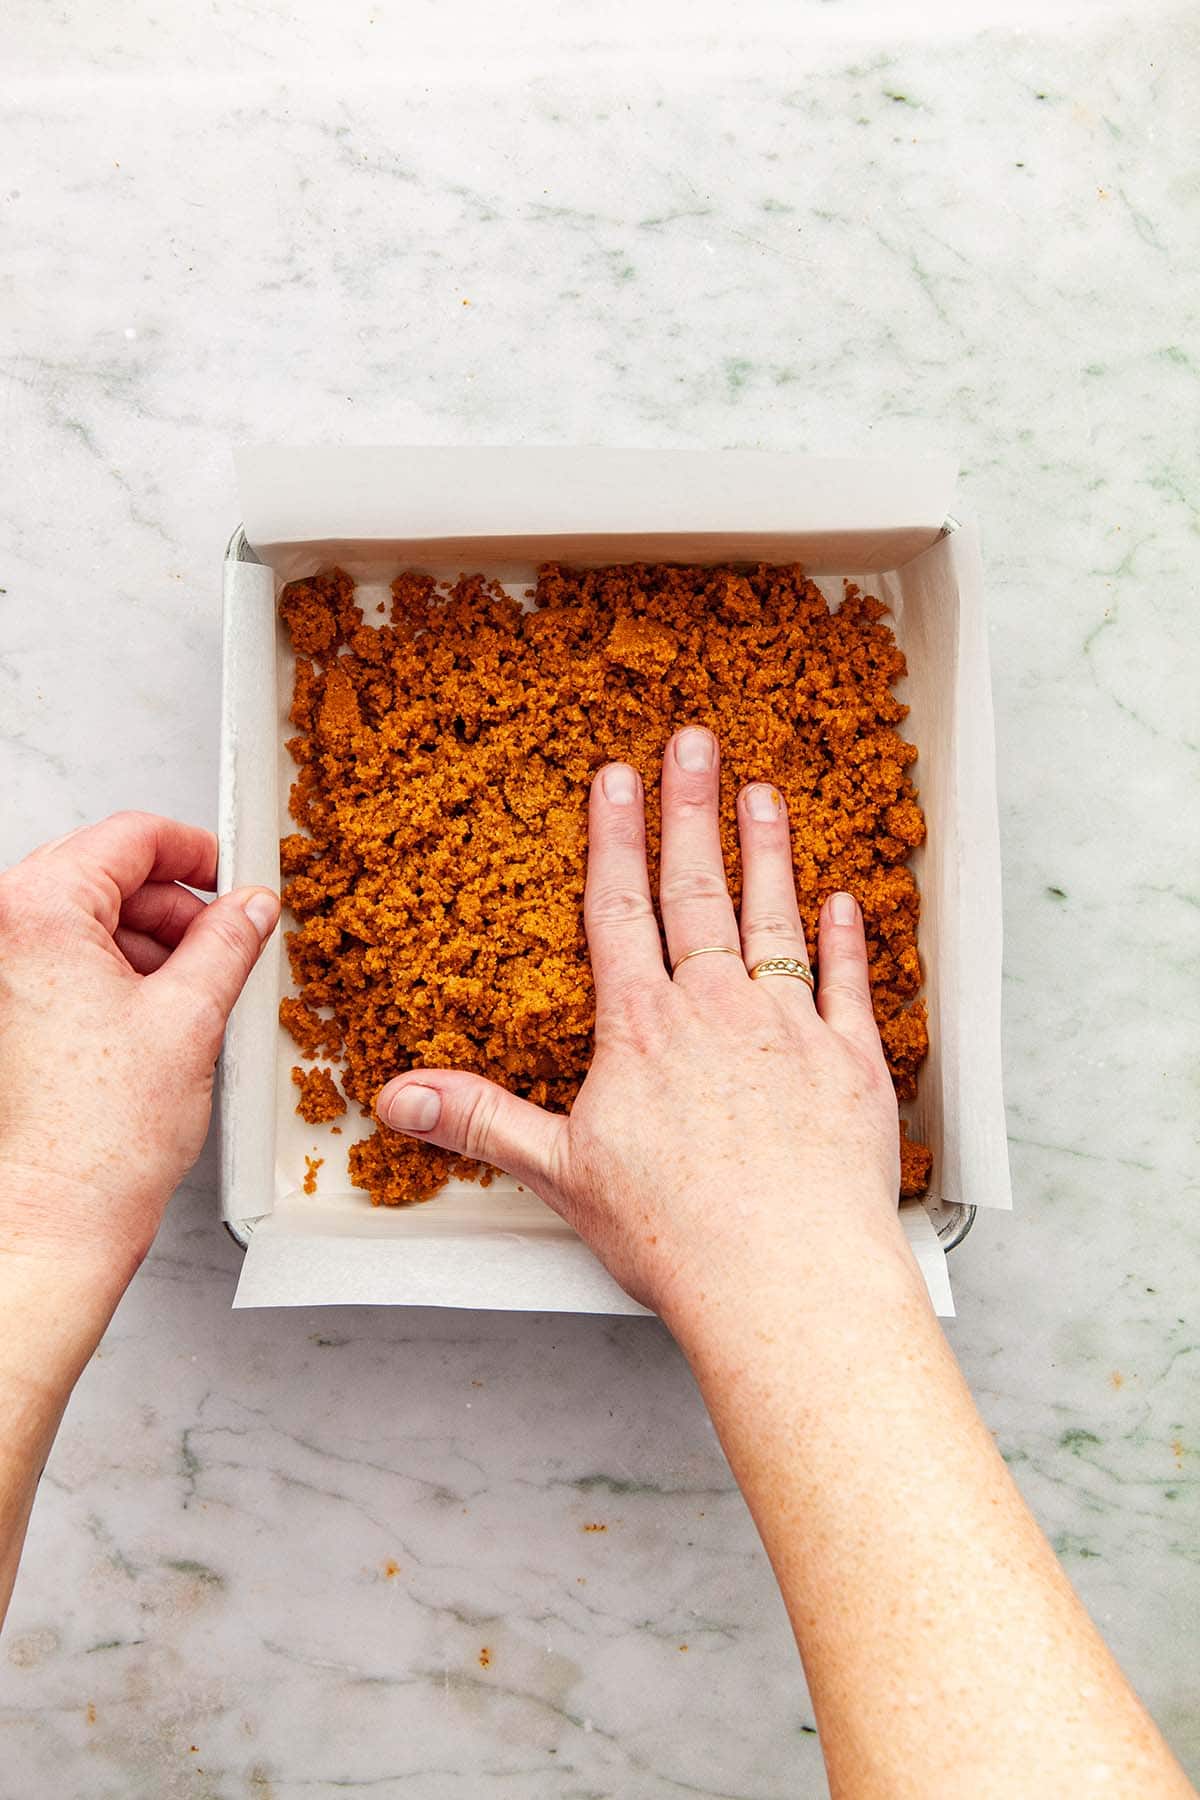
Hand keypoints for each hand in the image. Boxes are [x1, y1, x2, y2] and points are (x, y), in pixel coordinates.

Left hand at [0, 812, 278, 1286]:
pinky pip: (61, 961)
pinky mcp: (1, 1014)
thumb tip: (249, 908)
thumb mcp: (192, 1016)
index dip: (194, 850)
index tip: (229, 874)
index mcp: (36, 912)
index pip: (128, 835)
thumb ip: (228, 941)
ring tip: (193, 992)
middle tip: (222, 938)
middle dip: (170, 903)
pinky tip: (155, 1016)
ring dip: (143, 942)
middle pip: (100, 872)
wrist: (55, 1217)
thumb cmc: (99, 1137)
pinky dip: (112, 974)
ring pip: (82, 918)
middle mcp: (0, 933)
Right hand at [377, 727, 913, 1324]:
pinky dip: (845, 941)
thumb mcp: (559, 1174)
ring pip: (773, 921)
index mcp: (642, 1028)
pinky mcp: (850, 1065)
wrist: (784, 1276)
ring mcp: (790, 1031)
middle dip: (691, 810)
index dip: (615, 837)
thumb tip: (398, 1098)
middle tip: (695, 742)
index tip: (617, 776)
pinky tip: (842, 902)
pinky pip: (847, 986)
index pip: (619, 910)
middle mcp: (716, 1011)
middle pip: (696, 891)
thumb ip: (481, 1121)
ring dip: (768, 853)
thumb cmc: (675, 1234)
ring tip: (765, 795)